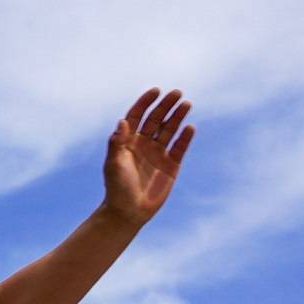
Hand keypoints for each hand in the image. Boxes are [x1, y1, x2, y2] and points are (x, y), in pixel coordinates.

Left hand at [97, 89, 194, 226]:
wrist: (128, 211)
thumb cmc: (116, 187)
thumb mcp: (113, 163)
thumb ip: (117, 142)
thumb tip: (123, 121)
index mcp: (128, 141)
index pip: (137, 115)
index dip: (146, 102)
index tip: (156, 91)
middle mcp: (144, 144)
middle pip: (156, 119)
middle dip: (166, 105)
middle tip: (177, 93)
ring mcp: (158, 154)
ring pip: (169, 130)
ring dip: (178, 116)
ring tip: (187, 104)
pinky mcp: (171, 166)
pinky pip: (179, 147)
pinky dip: (185, 137)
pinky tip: (190, 127)